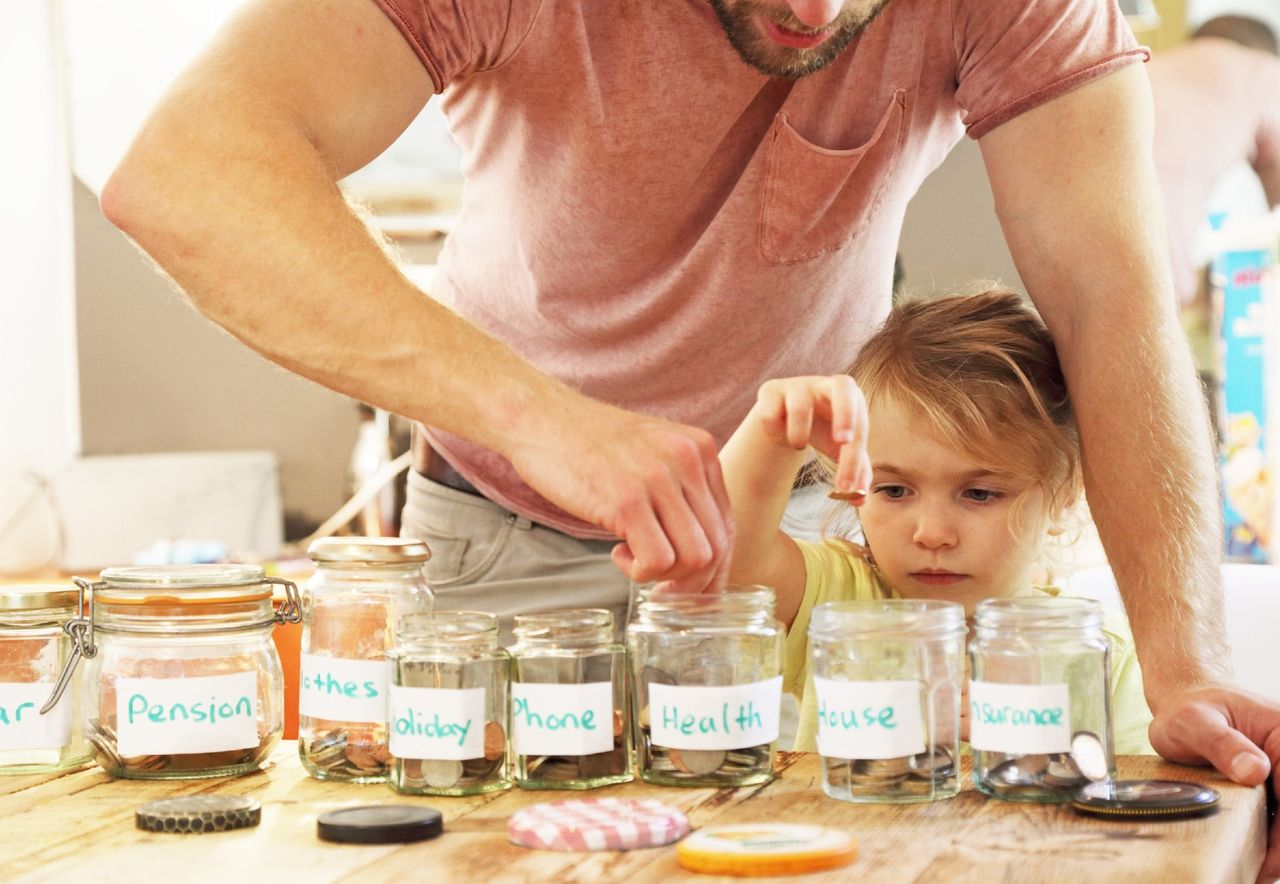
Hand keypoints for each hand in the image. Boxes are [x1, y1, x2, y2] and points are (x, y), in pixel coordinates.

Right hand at [508, 399, 732, 593]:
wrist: (539, 417)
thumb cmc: (588, 443)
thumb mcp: (651, 453)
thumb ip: (679, 489)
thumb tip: (700, 552)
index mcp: (700, 449)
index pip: (727, 526)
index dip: (713, 569)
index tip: (691, 588)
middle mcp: (688, 460)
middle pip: (717, 547)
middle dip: (690, 581)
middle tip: (659, 586)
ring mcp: (658, 479)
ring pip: (695, 559)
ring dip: (664, 576)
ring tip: (633, 559)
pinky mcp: (626, 500)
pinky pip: (658, 561)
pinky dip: (640, 571)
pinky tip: (617, 553)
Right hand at [752, 376, 870, 492]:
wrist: (786, 415)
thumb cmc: (823, 431)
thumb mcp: (840, 452)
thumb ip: (855, 473)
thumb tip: (859, 498)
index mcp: (851, 398)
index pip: (859, 425)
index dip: (854, 457)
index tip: (845, 485)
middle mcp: (826, 385)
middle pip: (843, 385)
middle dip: (845, 415)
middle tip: (841, 442)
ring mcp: (798, 385)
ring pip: (800, 407)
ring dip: (798, 435)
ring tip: (798, 444)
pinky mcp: (771, 390)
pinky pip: (770, 413)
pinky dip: (773, 430)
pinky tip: (777, 432)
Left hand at [1147, 684, 1279, 879]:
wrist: (1183, 703)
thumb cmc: (1187, 709)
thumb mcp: (1193, 722)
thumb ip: (1221, 743)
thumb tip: (1255, 771)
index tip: (1266, 856)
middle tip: (1257, 869)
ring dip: (1277, 845)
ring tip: (1254, 867)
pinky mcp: (1276, 787)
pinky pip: (1279, 817)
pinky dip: (1270, 838)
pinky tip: (1253, 856)